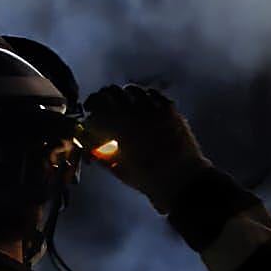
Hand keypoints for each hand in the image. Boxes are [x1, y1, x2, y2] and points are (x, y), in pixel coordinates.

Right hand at [82, 85, 211, 213]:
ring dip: (123, 95)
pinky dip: (144, 96)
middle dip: (104, 97)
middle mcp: (135, 111)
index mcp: (118, 126)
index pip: (98, 103)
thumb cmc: (147, 178)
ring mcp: (154, 108)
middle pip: (112, 92)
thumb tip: (88, 141)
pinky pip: (153, 94)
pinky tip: (142, 105)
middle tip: (102, 105)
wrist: (181, 180)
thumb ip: (98, 152)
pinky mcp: (170, 109)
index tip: (89, 110)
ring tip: (122, 104)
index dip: (91, 104)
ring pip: (132, 90)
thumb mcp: (117, 168)